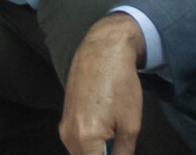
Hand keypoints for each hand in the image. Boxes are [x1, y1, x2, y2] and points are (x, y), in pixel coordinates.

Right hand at [59, 14, 146, 154]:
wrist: (102, 51)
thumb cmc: (120, 85)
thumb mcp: (130, 126)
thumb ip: (123, 153)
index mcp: (86, 138)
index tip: (119, 151)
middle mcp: (69, 135)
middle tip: (119, 148)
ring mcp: (64, 127)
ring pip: (80, 154)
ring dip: (96, 153)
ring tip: (114, 141)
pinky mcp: (65, 119)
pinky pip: (76, 144)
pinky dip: (90, 147)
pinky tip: (106, 134)